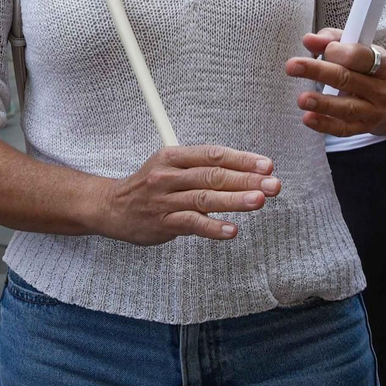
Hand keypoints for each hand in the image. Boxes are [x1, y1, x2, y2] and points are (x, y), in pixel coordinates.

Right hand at [93, 144, 280, 245]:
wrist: (112, 208)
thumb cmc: (150, 186)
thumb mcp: (170, 166)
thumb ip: (202, 167)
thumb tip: (246, 171)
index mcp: (173, 156)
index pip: (213, 154)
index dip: (242, 159)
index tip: (266, 165)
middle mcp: (169, 175)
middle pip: (212, 175)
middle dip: (246, 180)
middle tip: (273, 184)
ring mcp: (165, 200)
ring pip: (204, 198)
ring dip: (234, 200)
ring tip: (259, 201)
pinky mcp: (162, 223)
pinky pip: (191, 224)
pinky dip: (212, 228)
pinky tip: (231, 230)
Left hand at [284, 29, 385, 136]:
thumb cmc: (370, 69)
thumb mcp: (360, 50)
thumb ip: (332, 40)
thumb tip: (309, 40)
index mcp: (383, 65)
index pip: (363, 57)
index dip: (341, 52)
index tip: (325, 49)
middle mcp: (382, 89)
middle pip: (348, 79)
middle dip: (319, 71)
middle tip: (292, 66)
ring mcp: (374, 111)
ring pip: (346, 108)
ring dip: (322, 103)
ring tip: (302, 99)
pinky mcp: (363, 127)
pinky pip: (343, 128)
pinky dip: (325, 124)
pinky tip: (308, 118)